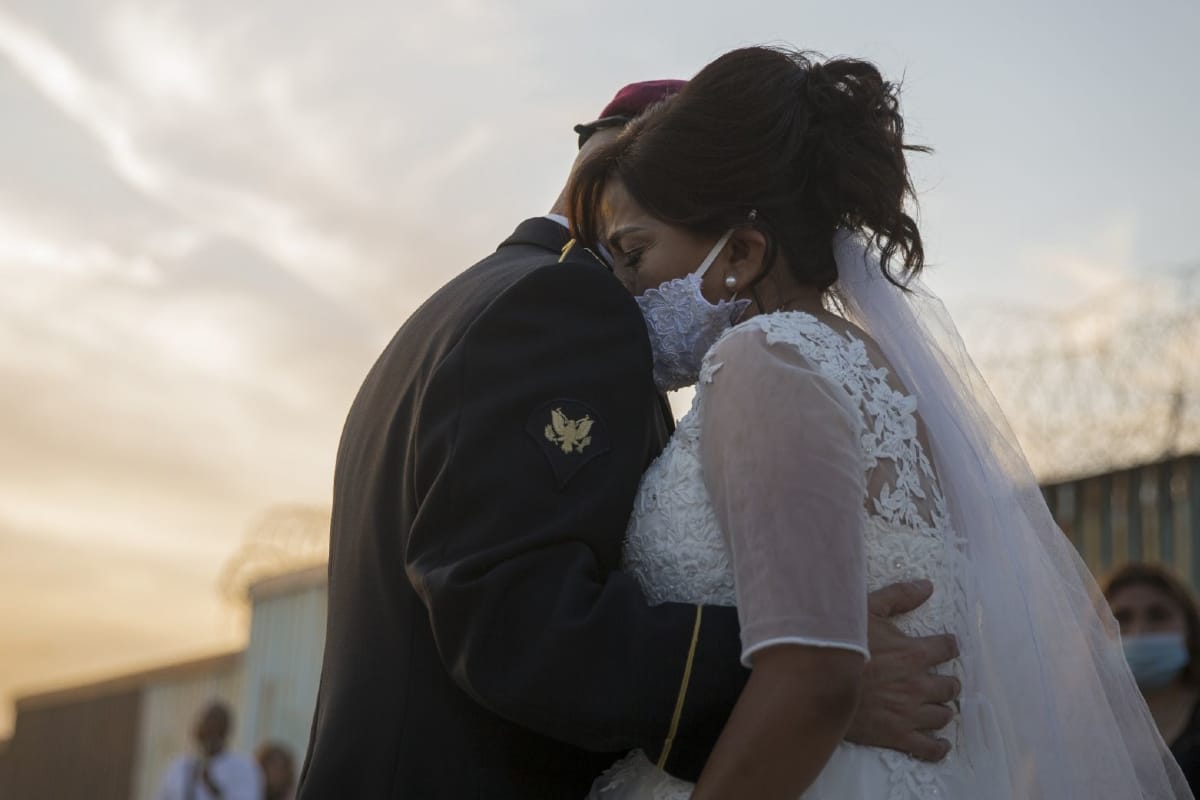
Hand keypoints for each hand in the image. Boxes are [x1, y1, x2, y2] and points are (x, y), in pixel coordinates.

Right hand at [844, 580, 959, 761]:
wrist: (817, 683)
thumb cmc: (840, 643)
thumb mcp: (866, 609)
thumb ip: (899, 596)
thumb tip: (928, 586)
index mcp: (915, 653)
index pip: (947, 648)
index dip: (948, 646)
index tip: (945, 647)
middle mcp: (919, 684)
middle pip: (950, 686)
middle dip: (947, 682)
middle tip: (940, 681)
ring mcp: (910, 713)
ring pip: (943, 715)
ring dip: (941, 709)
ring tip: (934, 706)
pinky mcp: (898, 735)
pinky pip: (930, 747)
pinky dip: (938, 746)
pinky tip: (939, 742)